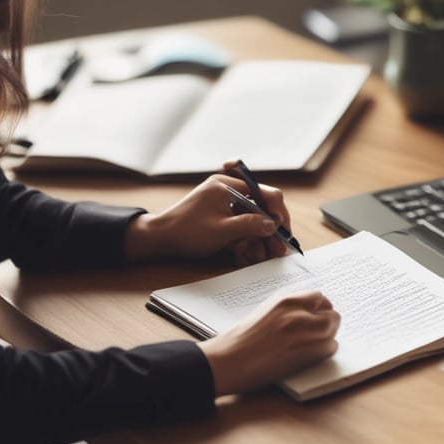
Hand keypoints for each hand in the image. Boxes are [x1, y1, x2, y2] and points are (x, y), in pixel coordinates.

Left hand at [124, 173, 292, 264]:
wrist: (159, 239)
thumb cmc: (186, 232)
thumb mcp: (221, 231)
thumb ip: (250, 225)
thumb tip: (273, 224)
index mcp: (228, 186)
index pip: (265, 194)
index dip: (278, 213)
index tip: (284, 233)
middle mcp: (229, 191)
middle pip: (261, 208)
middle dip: (269, 231)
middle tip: (277, 251)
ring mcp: (225, 204)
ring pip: (253, 220)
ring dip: (257, 240)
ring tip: (259, 257)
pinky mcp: (222, 216)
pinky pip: (242, 226)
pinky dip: (245, 241)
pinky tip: (245, 256)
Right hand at [198, 291, 340, 395]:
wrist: (227, 360)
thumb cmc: (240, 340)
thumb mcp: (265, 312)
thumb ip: (287, 310)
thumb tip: (310, 313)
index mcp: (284, 300)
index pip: (319, 298)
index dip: (322, 309)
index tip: (320, 317)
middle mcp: (295, 312)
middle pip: (331, 314)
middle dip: (328, 325)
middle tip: (320, 335)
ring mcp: (300, 332)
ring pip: (332, 332)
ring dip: (327, 339)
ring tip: (314, 347)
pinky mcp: (303, 351)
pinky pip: (329, 348)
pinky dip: (324, 353)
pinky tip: (312, 356)